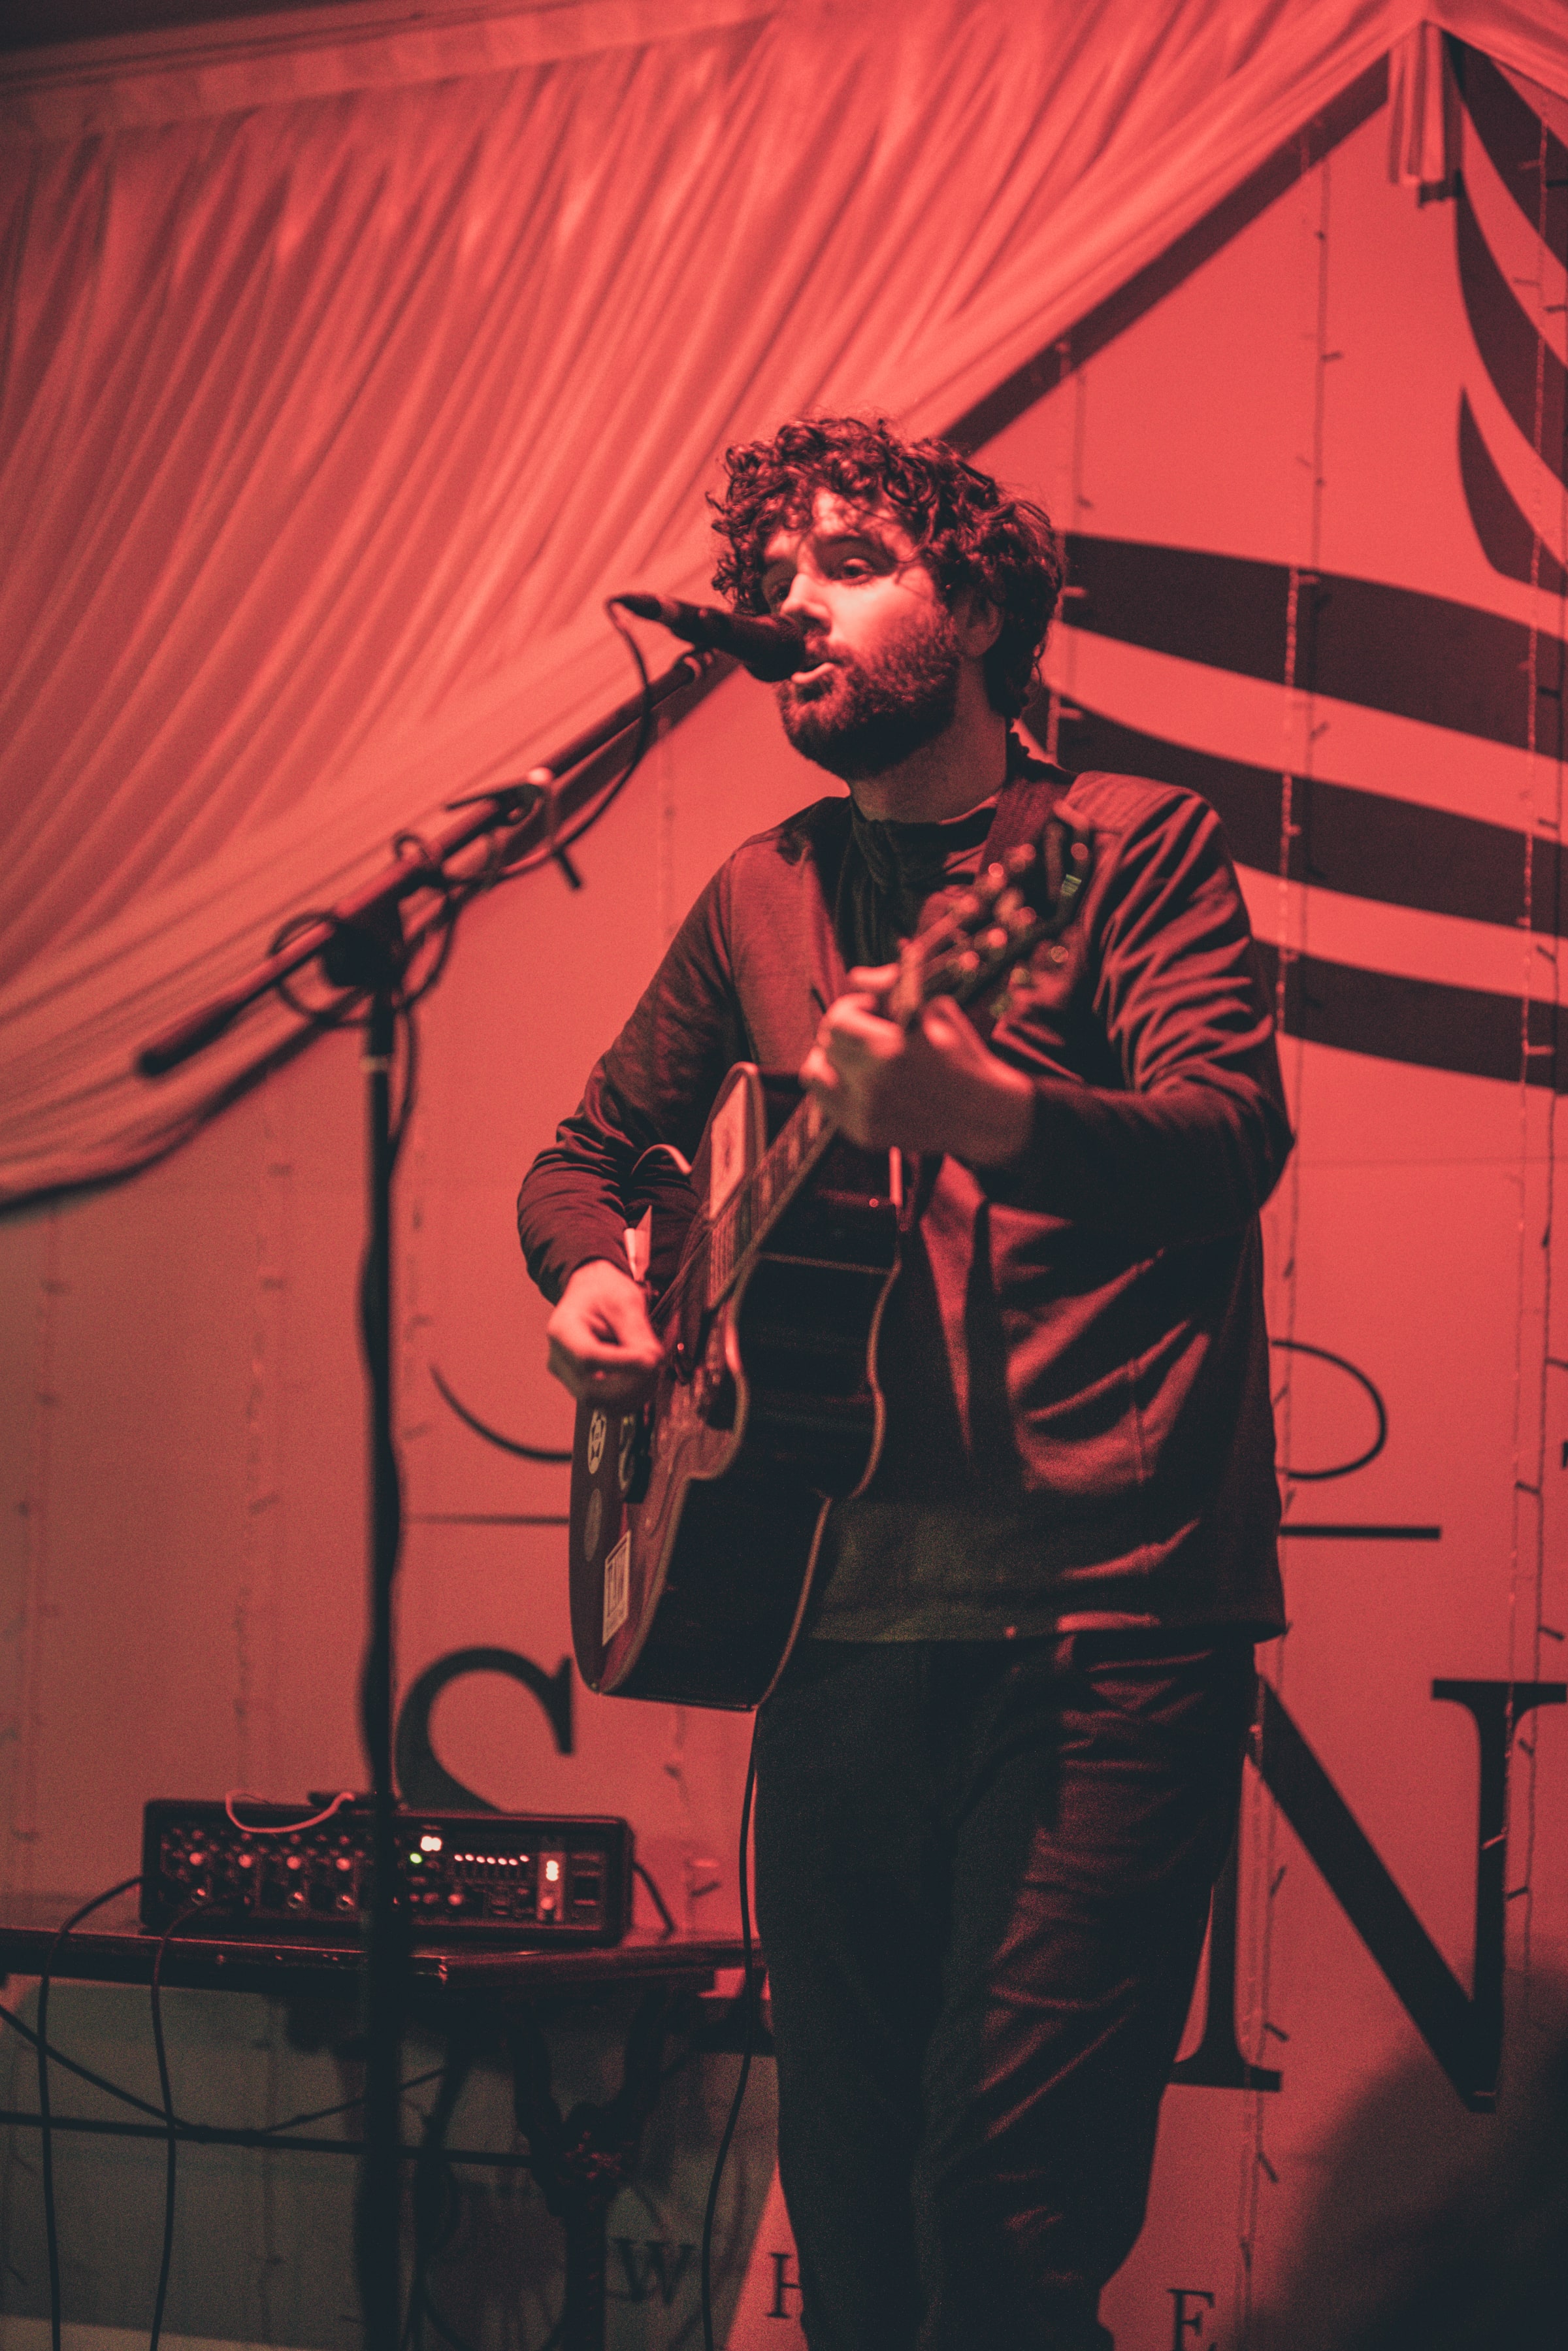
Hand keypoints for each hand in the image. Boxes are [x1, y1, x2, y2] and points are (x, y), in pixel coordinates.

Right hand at [545, 1260, 664, 1404]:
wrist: (592, 1293)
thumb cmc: (604, 1292)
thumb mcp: (624, 1300)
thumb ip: (637, 1331)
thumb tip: (652, 1362)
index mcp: (562, 1330)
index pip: (587, 1357)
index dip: (622, 1364)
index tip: (651, 1360)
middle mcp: (559, 1359)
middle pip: (592, 1390)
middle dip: (633, 1383)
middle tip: (656, 1362)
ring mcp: (570, 1378)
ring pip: (603, 1403)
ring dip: (636, 1392)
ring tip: (651, 1366)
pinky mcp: (585, 1388)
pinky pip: (610, 1405)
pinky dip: (633, 1396)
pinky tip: (644, 1376)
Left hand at [800, 965, 1034, 1163]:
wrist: (984, 1115)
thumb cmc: (960, 1054)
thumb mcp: (936, 1009)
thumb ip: (891, 987)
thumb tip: (856, 976)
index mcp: (891, 1048)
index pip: (837, 1020)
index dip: (853, 1009)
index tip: (873, 1012)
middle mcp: (873, 1084)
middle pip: (825, 1044)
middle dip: (845, 1033)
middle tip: (869, 1035)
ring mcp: (866, 1113)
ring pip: (815, 1073)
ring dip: (831, 1061)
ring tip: (857, 1060)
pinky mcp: (864, 1135)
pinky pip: (824, 1104)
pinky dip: (836, 1088)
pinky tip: (859, 1083)